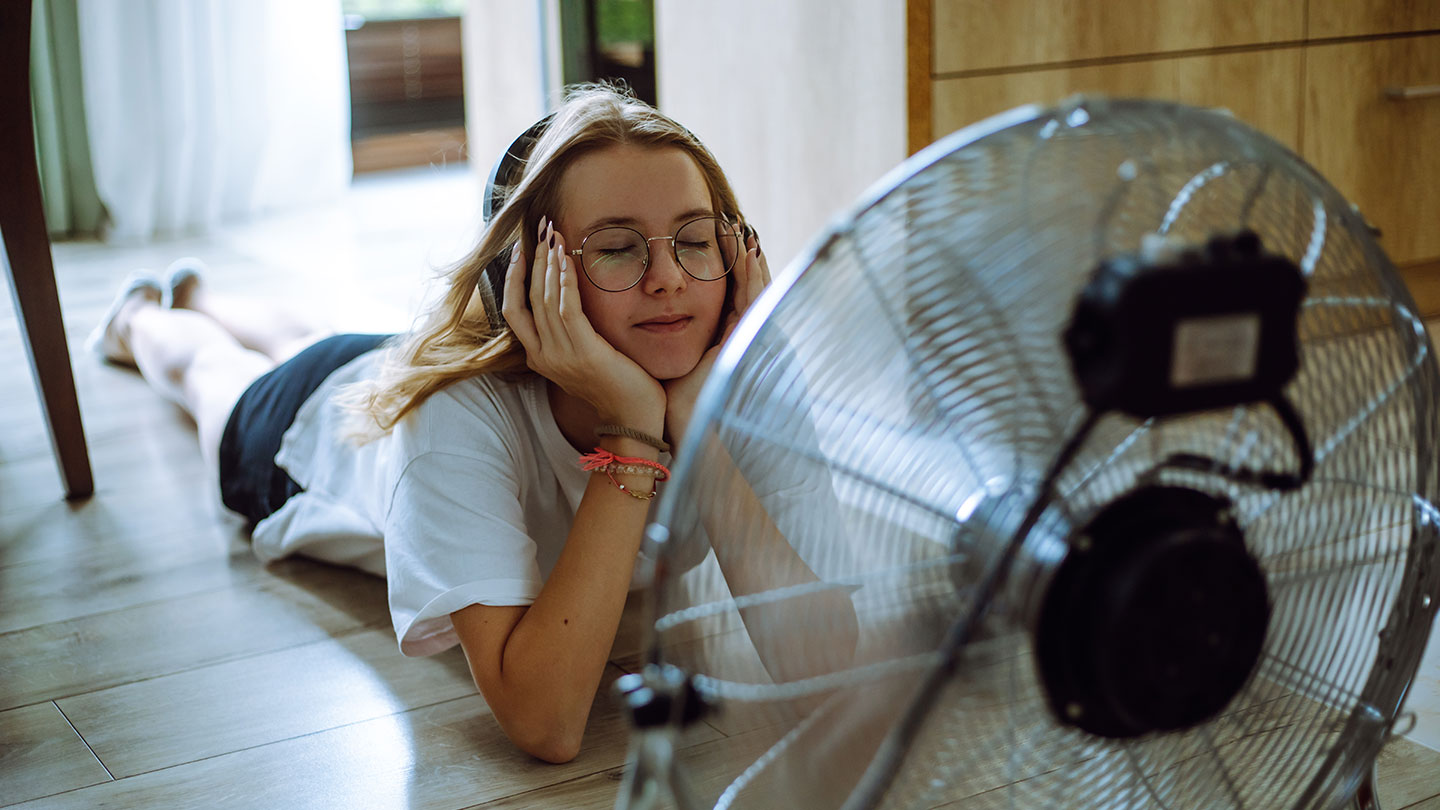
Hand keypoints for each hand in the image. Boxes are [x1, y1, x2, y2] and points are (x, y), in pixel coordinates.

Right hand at [503, 217, 664, 428]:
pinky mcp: (584, 353)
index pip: (513, 311)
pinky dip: (565, 283)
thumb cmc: (619, 384)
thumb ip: (572, 333)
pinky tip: (567, 261)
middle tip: (540, 228)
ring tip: (553, 235)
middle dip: (532, 260)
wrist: (635, 418)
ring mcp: (561, 357)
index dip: (513, 278)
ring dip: (548, 264)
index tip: (520, 250)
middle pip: (525, 299)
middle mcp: (543, 357)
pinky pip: (567, 311)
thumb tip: (569, 299)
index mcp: (540, 358)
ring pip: (543, 300)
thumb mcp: (585, 356)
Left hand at [664, 231, 770, 443]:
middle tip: (730, 225)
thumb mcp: (669, 360)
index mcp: (723, 340)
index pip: (727, 296)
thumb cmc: (675, 401)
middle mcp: (740, 335)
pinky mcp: (750, 338)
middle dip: (738, 257)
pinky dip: (753, 274)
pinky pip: (754, 299)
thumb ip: (663, 338)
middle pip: (743, 288)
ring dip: (748, 259)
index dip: (723, 270)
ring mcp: (749, 337)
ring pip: (754, 288)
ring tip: (740, 229)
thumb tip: (641, 319)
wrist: (690, 426)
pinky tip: (749, 251)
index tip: (711, 242)